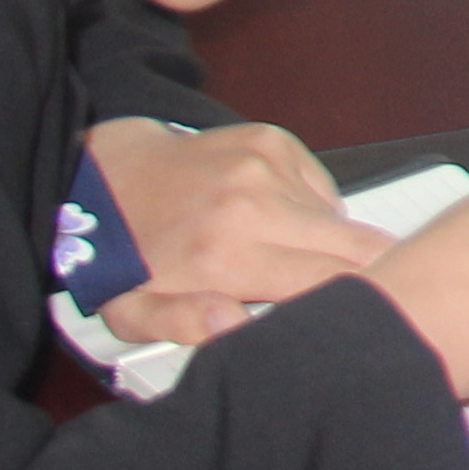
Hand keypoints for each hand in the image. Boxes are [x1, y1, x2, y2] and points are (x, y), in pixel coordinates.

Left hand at [83, 119, 385, 348]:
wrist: (104, 178)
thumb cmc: (122, 253)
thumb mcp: (132, 314)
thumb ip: (183, 328)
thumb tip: (233, 324)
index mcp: (222, 257)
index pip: (330, 284)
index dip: (351, 305)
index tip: (346, 320)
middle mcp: (254, 206)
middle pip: (359, 246)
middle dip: (364, 273)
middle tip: (346, 293)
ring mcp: (267, 166)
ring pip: (341, 219)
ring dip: (326, 243)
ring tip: (281, 253)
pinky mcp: (273, 141)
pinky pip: (323, 187)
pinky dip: (310, 208)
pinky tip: (272, 217)